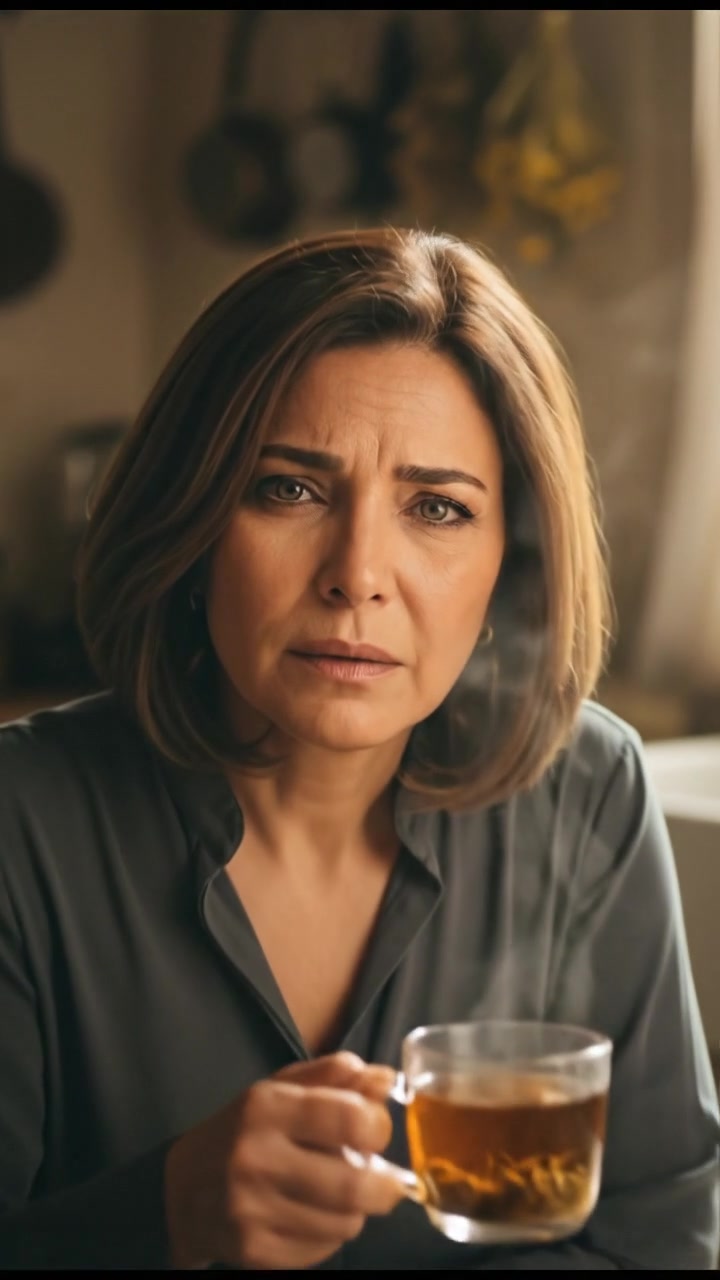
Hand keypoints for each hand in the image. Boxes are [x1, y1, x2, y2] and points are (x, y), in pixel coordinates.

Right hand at [163, 1051, 402, 1268]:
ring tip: (339, 1194)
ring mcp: (251, 1210)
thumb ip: (334, 1077)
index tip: (376, 1130)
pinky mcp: (254, 1252)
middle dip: (385, 1185)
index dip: (378, 1126)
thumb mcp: (281, 1089)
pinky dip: (330, 1234)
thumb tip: (386, 1079)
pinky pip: (323, 1249)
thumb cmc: (245, 1130)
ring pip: (345, 1222)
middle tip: (387, 1180)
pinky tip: (313, 1215)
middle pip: (353, 1184)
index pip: (348, 1118)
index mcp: (265, 1107)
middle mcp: (255, 1158)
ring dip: (355, 1210)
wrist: (182, 1189)